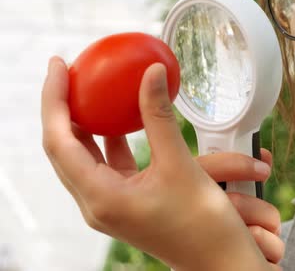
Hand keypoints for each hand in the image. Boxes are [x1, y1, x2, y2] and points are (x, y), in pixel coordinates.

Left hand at [41, 57, 269, 270]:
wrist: (218, 259)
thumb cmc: (203, 224)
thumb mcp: (181, 165)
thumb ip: (160, 117)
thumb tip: (151, 74)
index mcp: (102, 198)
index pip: (59, 141)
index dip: (54, 100)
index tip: (59, 65)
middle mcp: (97, 203)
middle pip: (62, 148)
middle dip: (61, 108)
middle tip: (69, 71)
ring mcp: (109, 204)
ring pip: (81, 156)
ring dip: (83, 123)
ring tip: (89, 90)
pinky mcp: (124, 201)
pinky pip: (105, 164)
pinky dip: (108, 139)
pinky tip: (120, 119)